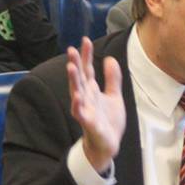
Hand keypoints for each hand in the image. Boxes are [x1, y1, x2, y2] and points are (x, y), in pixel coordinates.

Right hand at [66, 37, 125, 172]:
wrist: (108, 144)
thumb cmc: (108, 120)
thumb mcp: (114, 96)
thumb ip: (112, 79)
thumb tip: (110, 59)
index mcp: (92, 90)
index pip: (87, 69)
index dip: (86, 55)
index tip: (85, 40)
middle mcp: (86, 98)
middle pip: (79, 78)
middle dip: (76, 64)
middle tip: (71, 49)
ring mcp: (85, 110)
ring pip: (77, 93)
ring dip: (73, 80)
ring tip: (71, 67)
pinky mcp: (89, 123)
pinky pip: (81, 114)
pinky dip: (78, 106)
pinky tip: (76, 97)